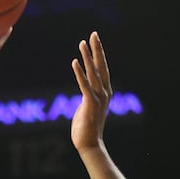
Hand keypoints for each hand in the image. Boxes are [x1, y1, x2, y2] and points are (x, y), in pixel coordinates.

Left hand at [70, 31, 112, 151]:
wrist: (89, 144)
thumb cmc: (86, 128)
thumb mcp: (88, 107)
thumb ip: (88, 96)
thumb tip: (85, 90)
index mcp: (104, 92)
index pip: (102, 69)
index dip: (99, 54)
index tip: (94, 40)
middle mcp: (104, 93)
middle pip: (101, 66)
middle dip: (97, 49)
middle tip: (93, 34)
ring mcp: (98, 98)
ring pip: (93, 73)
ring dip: (87, 57)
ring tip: (83, 43)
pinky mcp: (90, 104)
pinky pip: (84, 85)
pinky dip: (80, 73)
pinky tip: (75, 61)